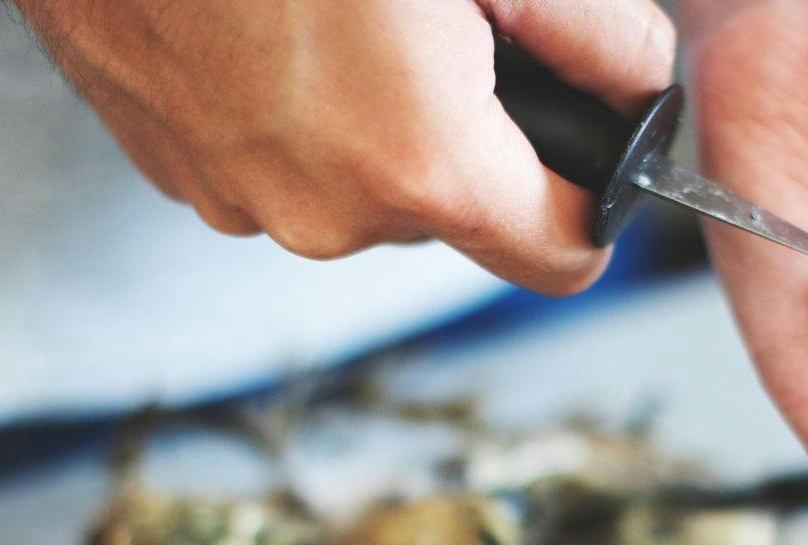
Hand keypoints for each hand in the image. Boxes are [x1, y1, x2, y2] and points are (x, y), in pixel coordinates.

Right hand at [14, 0, 672, 292]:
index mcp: (419, 168)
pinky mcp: (170, 164)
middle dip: (468, 136)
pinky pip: (273, 162)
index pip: (561, 257)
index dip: (592, 197)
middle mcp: (325, 213)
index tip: (588, 140)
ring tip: (337, 12)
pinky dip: (289, 110)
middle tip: (437, 25)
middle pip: (451, 216)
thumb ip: (595, 27)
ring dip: (371, 119)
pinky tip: (266, 21)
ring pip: (356, 188)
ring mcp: (234, 196)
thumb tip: (638, 82)